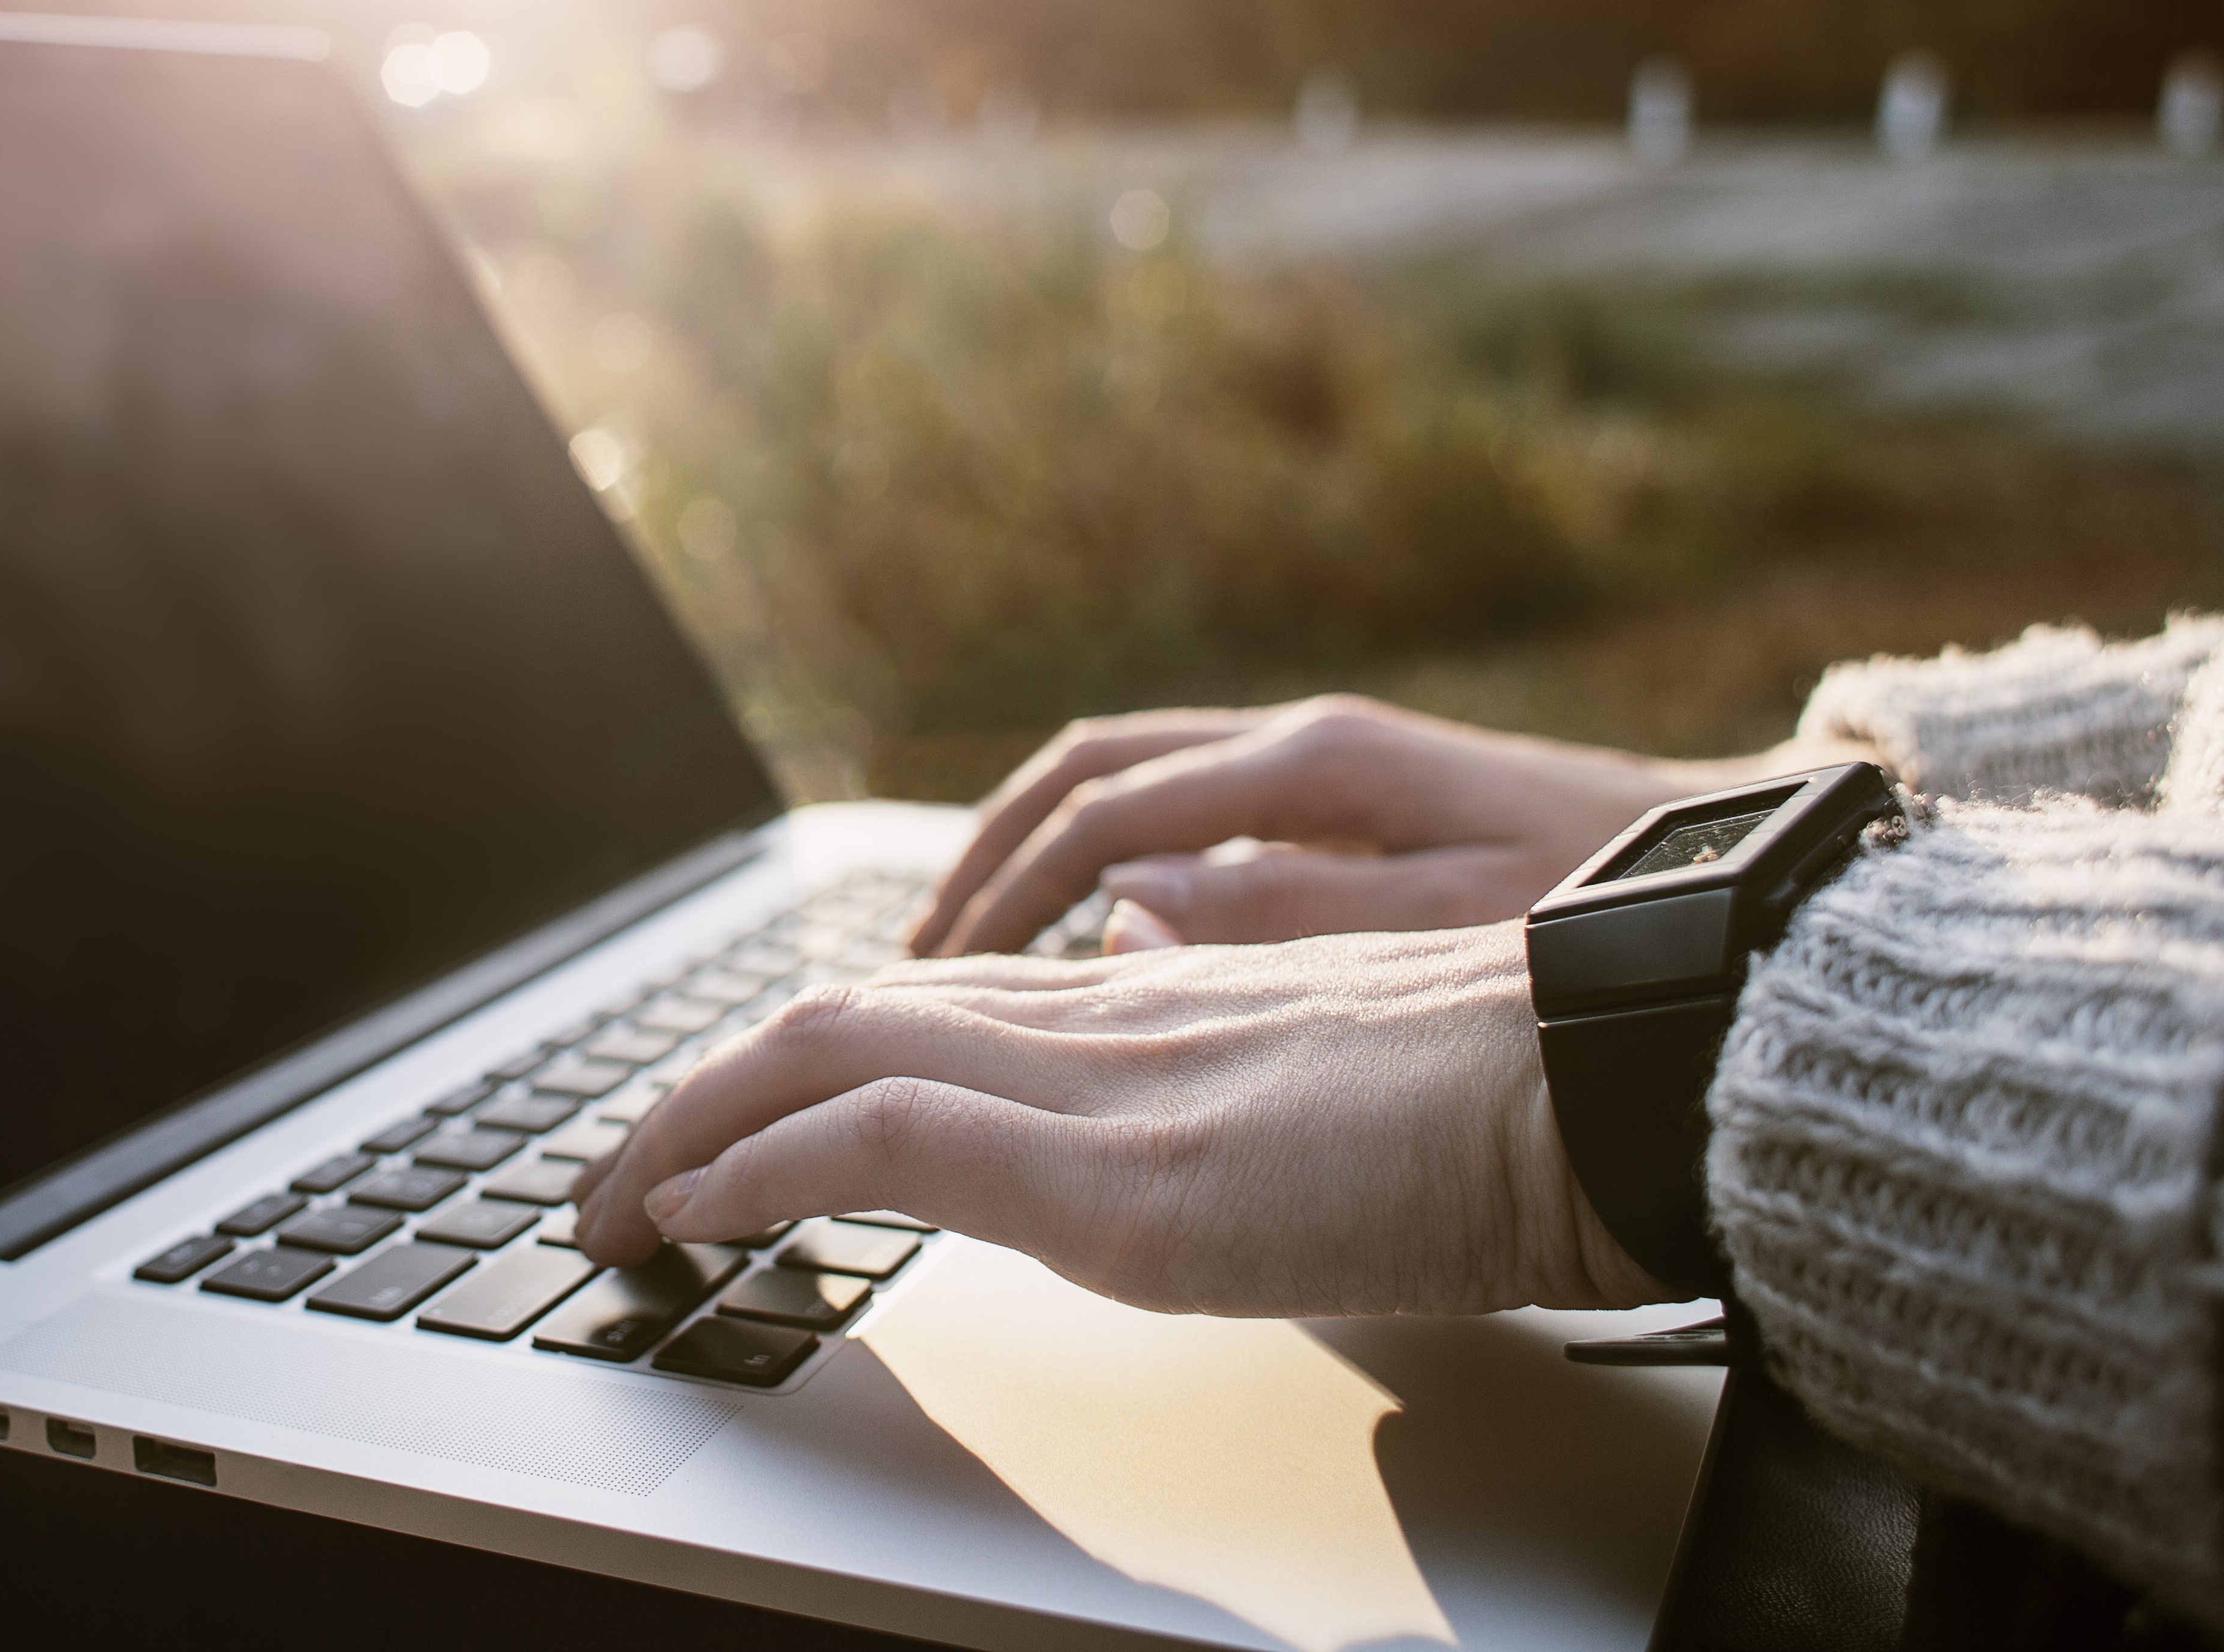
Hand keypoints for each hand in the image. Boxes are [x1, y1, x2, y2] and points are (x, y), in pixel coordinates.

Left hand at [571, 931, 1671, 1315]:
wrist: (1611, 1086)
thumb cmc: (1505, 1103)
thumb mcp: (1324, 1088)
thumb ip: (1216, 1069)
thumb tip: (1143, 1070)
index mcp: (1148, 1009)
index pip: (919, 1008)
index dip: (797, 1058)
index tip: (724, 1122)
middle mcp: (1099, 1026)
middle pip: (837, 1018)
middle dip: (699, 1095)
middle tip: (617, 1177)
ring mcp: (1101, 1091)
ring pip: (827, 1056)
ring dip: (690, 1130)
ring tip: (612, 1205)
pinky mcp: (1119, 1178)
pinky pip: (884, 1144)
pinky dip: (765, 1172)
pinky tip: (699, 1214)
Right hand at [907, 696, 1826, 956]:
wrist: (1737, 898)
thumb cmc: (1606, 930)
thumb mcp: (1448, 932)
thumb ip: (1286, 915)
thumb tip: (1122, 908)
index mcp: (1314, 767)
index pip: (1100, 814)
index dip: (1001, 892)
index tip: (932, 976)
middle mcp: (1302, 744)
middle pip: (1087, 772)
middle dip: (985, 861)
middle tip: (913, 963)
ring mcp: (1322, 764)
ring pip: (1125, 778)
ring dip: (1033, 851)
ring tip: (968, 946)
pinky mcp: (1348, 798)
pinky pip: (1179, 806)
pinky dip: (1102, 856)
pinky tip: (1088, 929)